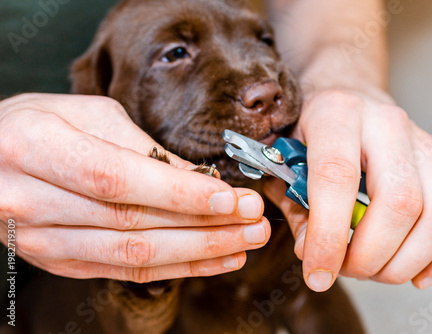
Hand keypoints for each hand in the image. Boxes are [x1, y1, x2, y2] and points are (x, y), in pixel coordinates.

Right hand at [0, 93, 269, 281]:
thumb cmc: (40, 125)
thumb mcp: (86, 115)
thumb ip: (139, 146)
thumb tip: (198, 175)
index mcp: (37, 148)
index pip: (119, 178)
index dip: (179, 192)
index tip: (231, 197)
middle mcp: (34, 201)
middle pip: (133, 225)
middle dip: (204, 227)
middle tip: (254, 221)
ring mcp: (43, 240)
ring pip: (134, 257)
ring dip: (199, 253)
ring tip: (246, 242)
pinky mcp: (59, 261)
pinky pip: (125, 272)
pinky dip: (177, 267)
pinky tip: (215, 260)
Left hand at [265, 89, 431, 291]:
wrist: (346, 96)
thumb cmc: (312, 130)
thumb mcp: (285, 158)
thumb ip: (295, 206)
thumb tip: (315, 254)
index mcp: (338, 114)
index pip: (337, 177)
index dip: (328, 235)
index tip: (317, 273)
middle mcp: (388, 125)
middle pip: (399, 202)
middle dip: (370, 256)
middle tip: (345, 270)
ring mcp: (426, 145)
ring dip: (406, 263)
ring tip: (374, 270)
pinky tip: (421, 273)